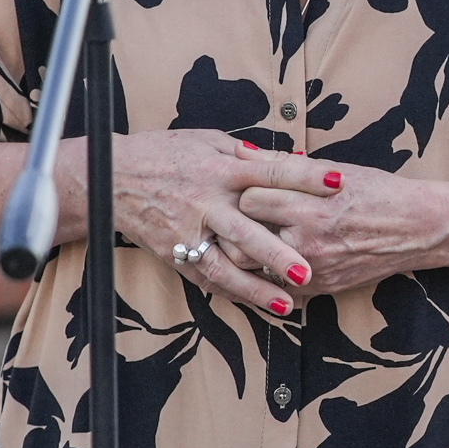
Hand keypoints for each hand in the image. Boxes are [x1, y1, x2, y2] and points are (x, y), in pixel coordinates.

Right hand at [112, 130, 337, 315]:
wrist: (110, 177)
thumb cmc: (166, 153)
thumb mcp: (208, 142)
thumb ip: (248, 155)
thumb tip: (289, 161)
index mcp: (220, 170)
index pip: (270, 173)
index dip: (305, 178)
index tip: (338, 183)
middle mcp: (206, 202)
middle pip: (247, 229)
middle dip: (277, 252)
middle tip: (310, 270)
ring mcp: (189, 231)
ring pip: (225, 264)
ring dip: (257, 288)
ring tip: (288, 304)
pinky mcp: (175, 252)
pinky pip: (207, 277)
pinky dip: (234, 293)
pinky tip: (258, 305)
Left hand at [237, 163, 448, 297]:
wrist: (416, 229)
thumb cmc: (377, 192)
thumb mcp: (333, 170)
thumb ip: (283, 165)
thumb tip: (240, 151)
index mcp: (311, 208)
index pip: (249, 200)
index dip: (247, 190)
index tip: (253, 187)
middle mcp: (309, 243)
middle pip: (244, 238)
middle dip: (240, 224)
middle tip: (243, 214)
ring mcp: (314, 271)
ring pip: (254, 267)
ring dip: (249, 251)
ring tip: (254, 235)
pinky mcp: (319, 289)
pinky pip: (275, 286)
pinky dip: (267, 272)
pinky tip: (271, 257)